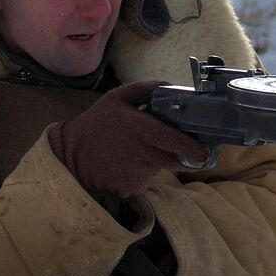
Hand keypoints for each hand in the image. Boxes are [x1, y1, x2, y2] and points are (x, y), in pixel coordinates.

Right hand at [49, 81, 209, 198]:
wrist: (71, 157)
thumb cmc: (97, 124)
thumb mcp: (117, 98)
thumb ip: (146, 89)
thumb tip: (173, 86)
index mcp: (138, 127)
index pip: (172, 140)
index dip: (191, 148)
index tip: (204, 153)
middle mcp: (139, 152)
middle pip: (174, 160)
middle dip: (183, 158)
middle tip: (186, 153)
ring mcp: (135, 173)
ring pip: (160, 168)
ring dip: (157, 161)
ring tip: (137, 152)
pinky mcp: (131, 189)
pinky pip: (147, 181)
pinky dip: (143, 174)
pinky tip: (128, 165)